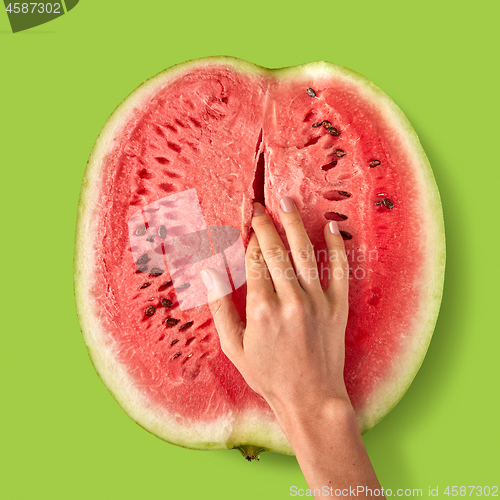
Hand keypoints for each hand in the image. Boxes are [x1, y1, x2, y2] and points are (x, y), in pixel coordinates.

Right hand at [200, 196, 349, 416]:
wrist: (310, 398)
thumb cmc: (268, 375)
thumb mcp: (234, 346)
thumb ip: (220, 308)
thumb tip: (209, 273)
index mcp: (261, 309)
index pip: (253, 260)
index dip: (247, 236)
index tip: (244, 219)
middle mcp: (289, 300)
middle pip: (276, 250)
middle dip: (265, 224)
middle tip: (258, 205)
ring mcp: (317, 301)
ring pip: (304, 253)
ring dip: (294, 224)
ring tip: (287, 201)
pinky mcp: (338, 307)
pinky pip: (339, 270)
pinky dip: (335, 247)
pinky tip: (330, 227)